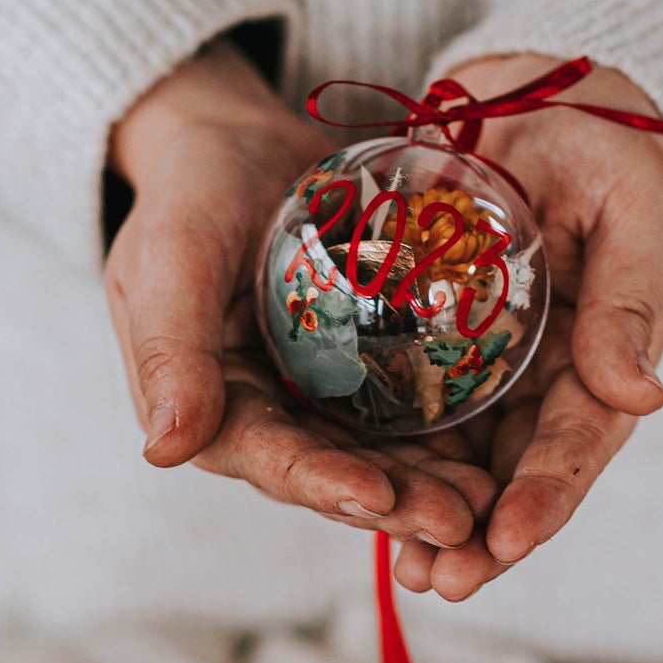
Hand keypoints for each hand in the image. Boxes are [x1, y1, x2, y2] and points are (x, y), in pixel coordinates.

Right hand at [106, 40, 497, 548]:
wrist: (238, 140)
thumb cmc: (193, 190)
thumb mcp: (172, 255)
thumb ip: (169, 350)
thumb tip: (164, 452)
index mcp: (208, 407)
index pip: (269, 459)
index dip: (324, 483)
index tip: (379, 498)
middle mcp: (265, 418)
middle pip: (334, 473)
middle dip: (395, 503)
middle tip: (459, 521)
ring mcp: (318, 400)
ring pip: (380, 458)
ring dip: (430, 488)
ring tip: (488, 507)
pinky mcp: (363, 373)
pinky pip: (409, 416)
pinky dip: (449, 443)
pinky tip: (497, 463)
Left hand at [392, 53, 662, 600]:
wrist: (531, 87)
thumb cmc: (602, 132)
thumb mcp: (630, 200)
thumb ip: (630, 297)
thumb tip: (640, 398)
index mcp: (610, 349)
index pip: (581, 440)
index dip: (548, 495)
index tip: (508, 542)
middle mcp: (554, 375)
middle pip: (521, 473)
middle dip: (485, 535)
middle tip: (442, 581)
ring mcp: (495, 367)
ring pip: (469, 462)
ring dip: (439, 520)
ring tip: (406, 574)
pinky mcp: (438, 347)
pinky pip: (415, 416)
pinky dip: (394, 462)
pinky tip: (361, 506)